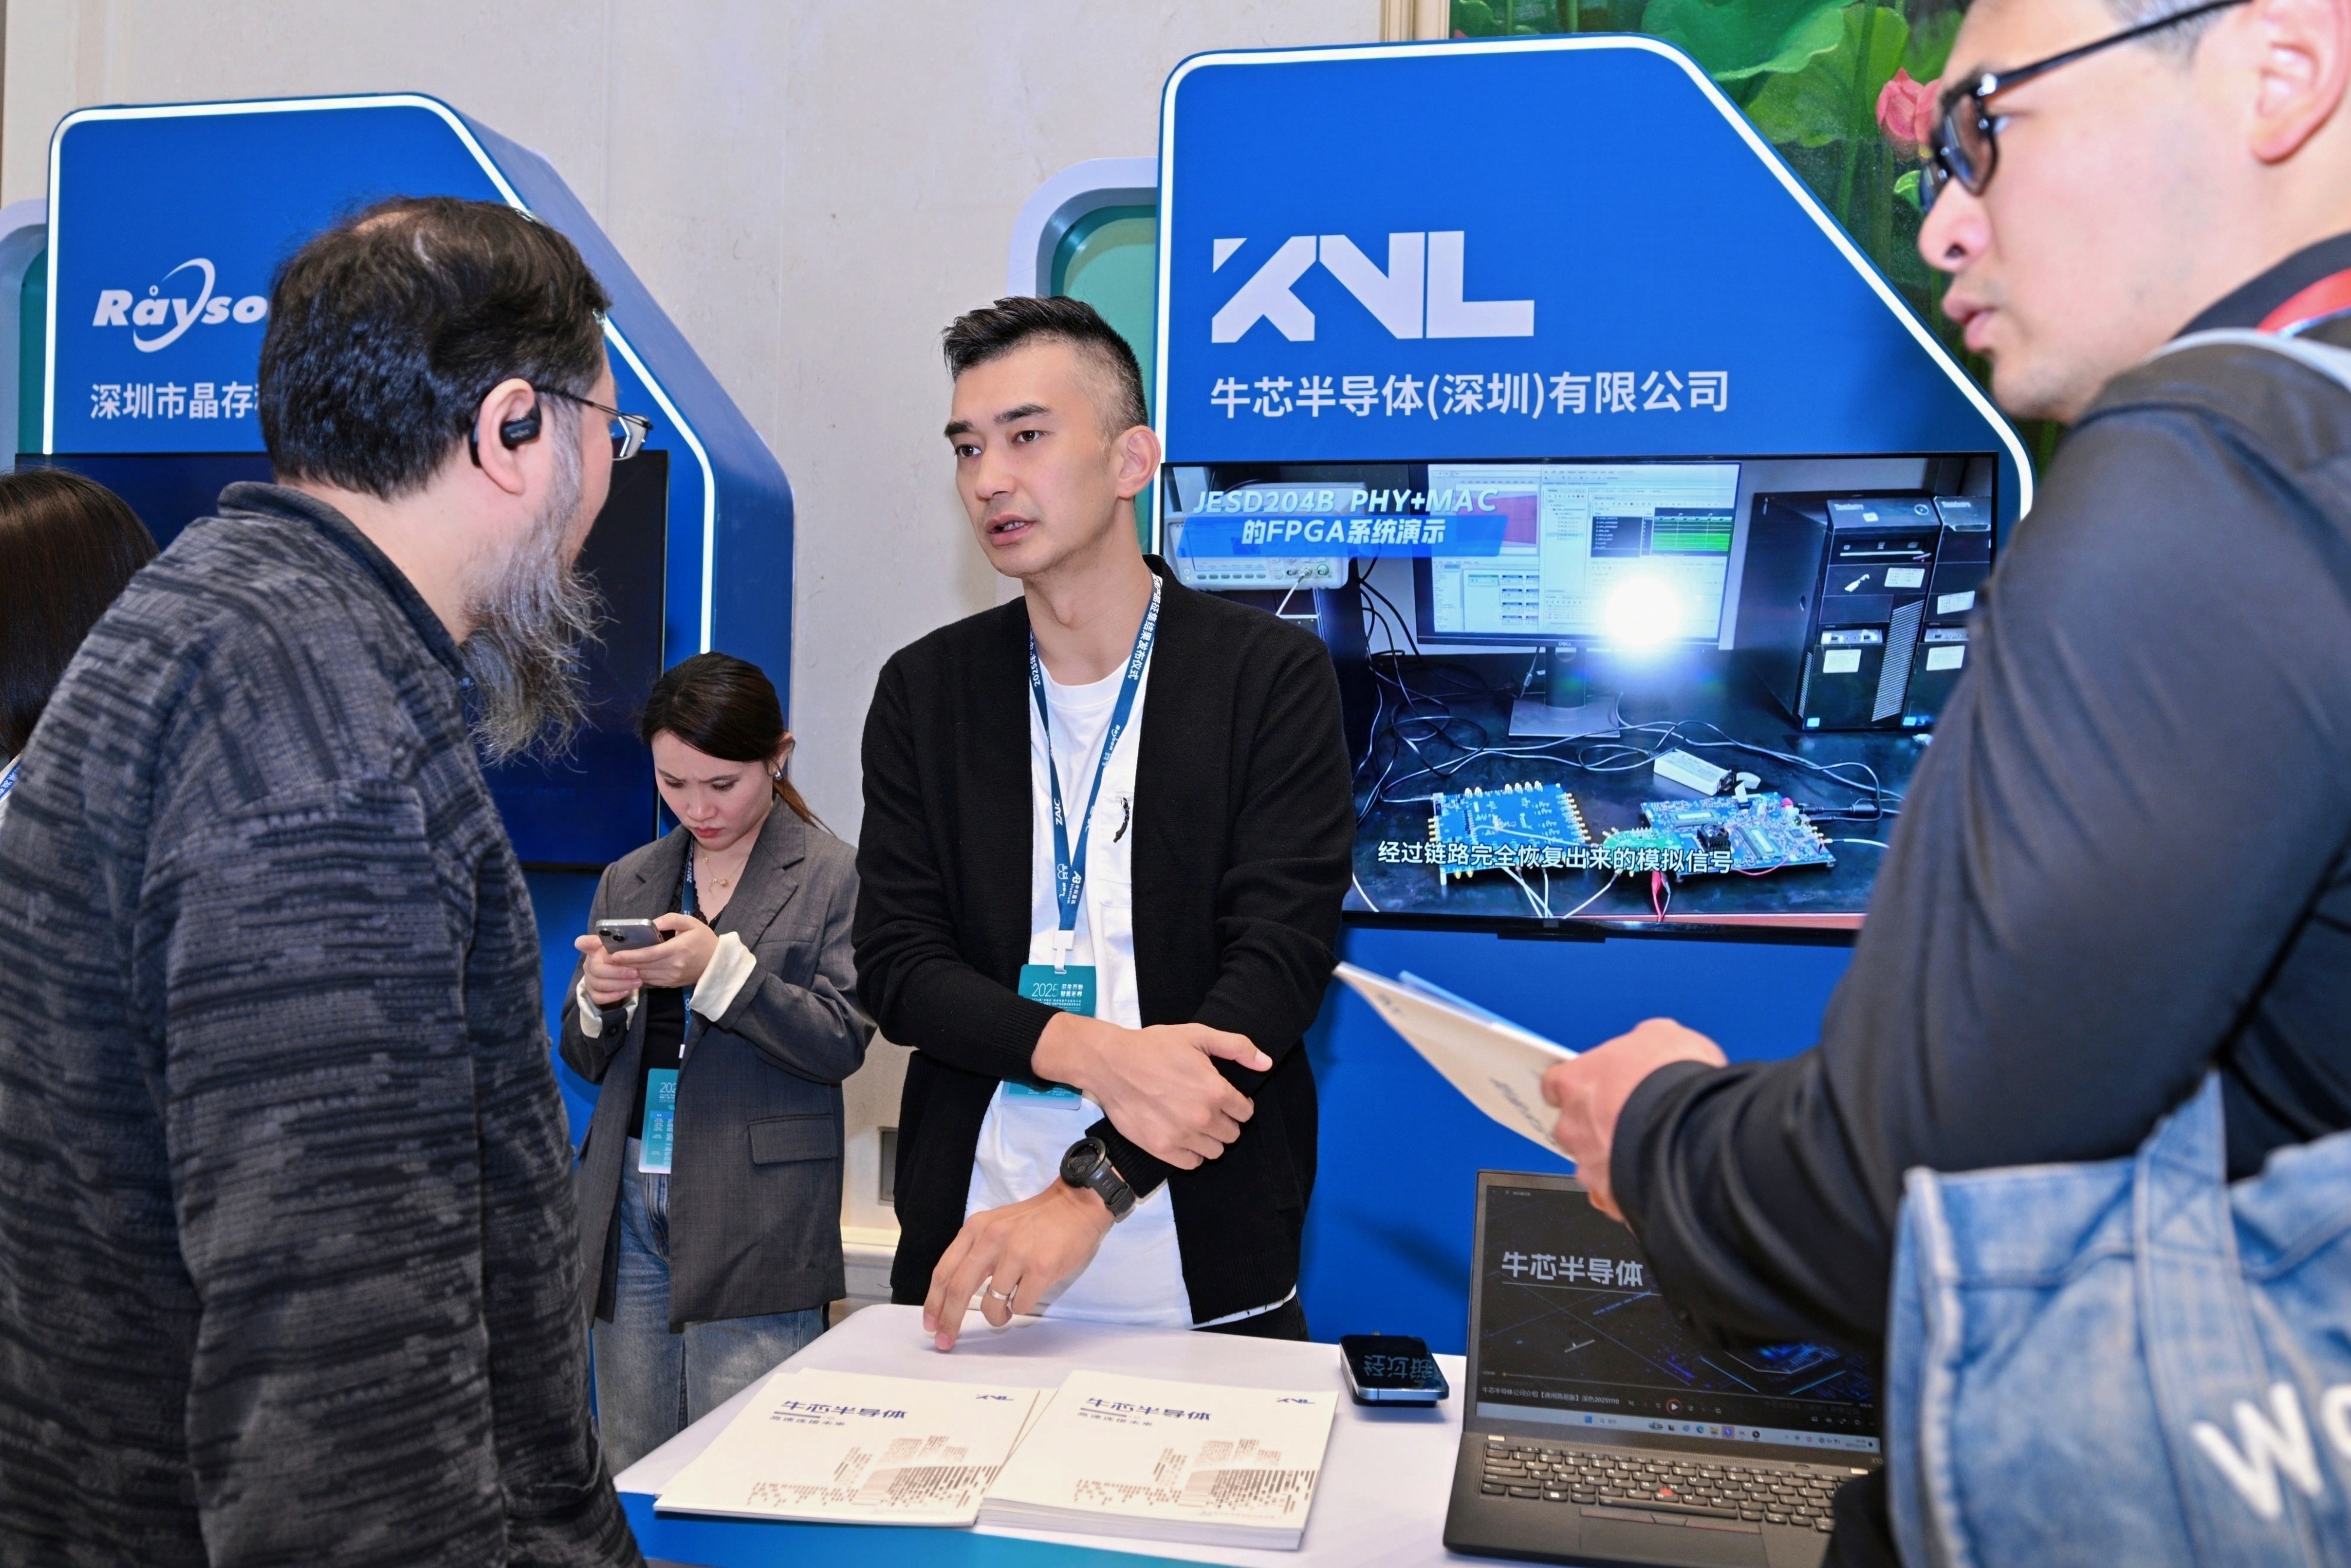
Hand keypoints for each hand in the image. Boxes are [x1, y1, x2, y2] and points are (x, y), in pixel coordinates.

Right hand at [571, 934, 642, 1007]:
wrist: (624, 971)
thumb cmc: (625, 955)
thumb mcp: (626, 947)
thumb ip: (625, 944)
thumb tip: (636, 941)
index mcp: (594, 948)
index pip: (583, 943)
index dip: (588, 942)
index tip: (599, 942)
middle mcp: (589, 963)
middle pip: (596, 969)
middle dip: (618, 972)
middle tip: (636, 972)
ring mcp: (589, 978)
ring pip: (599, 984)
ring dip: (620, 984)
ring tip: (637, 982)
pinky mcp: (592, 992)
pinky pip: (599, 997)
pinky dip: (613, 996)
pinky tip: (627, 991)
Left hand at [604, 914, 717, 990]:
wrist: (719, 964)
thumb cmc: (705, 940)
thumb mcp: (691, 923)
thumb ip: (670, 919)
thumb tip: (651, 923)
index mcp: (677, 950)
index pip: (648, 954)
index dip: (629, 956)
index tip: (614, 955)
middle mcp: (673, 966)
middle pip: (642, 967)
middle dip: (623, 964)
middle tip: (607, 959)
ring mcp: (671, 978)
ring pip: (644, 976)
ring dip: (629, 971)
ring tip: (615, 965)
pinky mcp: (671, 984)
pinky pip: (650, 982)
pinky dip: (639, 976)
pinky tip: (630, 970)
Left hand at [923, 1181, 1114, 1350]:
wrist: (1077, 1204)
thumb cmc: (1036, 1220)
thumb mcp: (996, 1225)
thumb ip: (975, 1252)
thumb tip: (954, 1294)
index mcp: (976, 1229)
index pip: (945, 1272)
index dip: (934, 1303)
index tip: (931, 1325)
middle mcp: (991, 1239)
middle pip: (959, 1290)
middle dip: (949, 1321)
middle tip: (947, 1341)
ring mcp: (1017, 1254)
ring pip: (990, 1304)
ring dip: (995, 1317)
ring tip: (1006, 1312)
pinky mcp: (1041, 1268)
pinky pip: (1021, 1305)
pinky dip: (1021, 1308)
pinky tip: (1029, 1294)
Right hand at [1032, 1013, 1267, 1169]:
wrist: (1111, 1064)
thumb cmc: (1154, 1047)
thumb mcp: (1198, 1035)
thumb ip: (1237, 1047)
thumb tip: (1266, 1063)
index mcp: (1215, 1091)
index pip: (1245, 1112)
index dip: (1238, 1104)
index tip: (1225, 1098)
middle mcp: (1202, 1118)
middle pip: (1232, 1134)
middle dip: (1225, 1121)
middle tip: (1208, 1108)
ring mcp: (1181, 1136)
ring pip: (1215, 1151)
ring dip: (1210, 1139)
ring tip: (1195, 1122)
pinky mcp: (1161, 1149)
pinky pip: (1192, 1162)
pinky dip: (1191, 1153)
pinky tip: (1182, 1135)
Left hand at [1542, 1018, 1726, 1220]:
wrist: (1694, 1128)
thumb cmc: (1675, 1081)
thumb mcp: (1663, 1036)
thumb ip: (1641, 1044)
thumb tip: (1649, 1044)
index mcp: (1575, 1082)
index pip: (1554, 1084)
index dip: (1576, 1086)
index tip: (1590, 1087)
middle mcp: (1573, 1125)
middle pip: (1571, 1127)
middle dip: (1595, 1125)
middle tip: (1628, 1119)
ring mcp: (1589, 1164)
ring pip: (1591, 1164)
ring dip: (1613, 1158)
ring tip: (1648, 1149)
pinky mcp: (1611, 1196)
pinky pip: (1613, 1195)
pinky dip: (1628, 1188)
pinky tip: (1653, 1176)